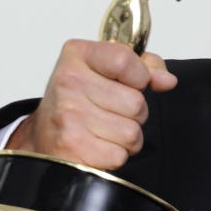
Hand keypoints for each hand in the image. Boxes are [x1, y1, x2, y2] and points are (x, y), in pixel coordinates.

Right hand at [6, 40, 176, 168]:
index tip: (131, 82)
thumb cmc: (78, 100)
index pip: (127, 60)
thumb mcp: (106, 70)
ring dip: (125, 137)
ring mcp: (69, 116)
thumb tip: (166, 80)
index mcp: (78, 55)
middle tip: (110, 111)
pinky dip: (114, 155)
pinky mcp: (72, 147)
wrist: (44, 134)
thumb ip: (144, 67)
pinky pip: (119, 155)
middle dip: (134, 113)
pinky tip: (97, 145)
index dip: (140, 76)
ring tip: (103, 130)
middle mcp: (69, 82)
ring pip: (132, 133)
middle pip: (136, 103)